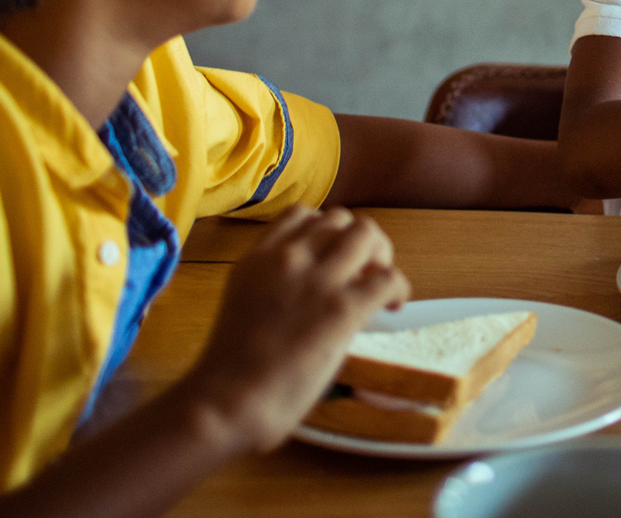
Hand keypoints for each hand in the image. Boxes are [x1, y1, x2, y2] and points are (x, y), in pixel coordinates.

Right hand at [176, 206, 409, 454]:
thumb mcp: (244, 305)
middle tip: (363, 273)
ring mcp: (316, 280)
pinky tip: (391, 307)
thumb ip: (274, 286)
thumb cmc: (228, 372)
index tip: (332, 258)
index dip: (325, 231)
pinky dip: (398, 288)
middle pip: (340, 218)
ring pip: (367, 233)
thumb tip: (311, 291)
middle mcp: (286, 258)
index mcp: (257, 259)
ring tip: (378, 286)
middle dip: (358, 241)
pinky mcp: (341, 308)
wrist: (222, 405)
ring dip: (381, 255)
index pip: (301, 215)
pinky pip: (388, 277)